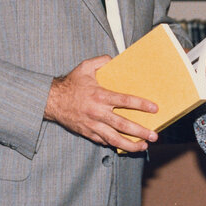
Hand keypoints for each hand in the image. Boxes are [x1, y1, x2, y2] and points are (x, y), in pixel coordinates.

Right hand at [43, 55, 158, 151]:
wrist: (51, 101)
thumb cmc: (69, 84)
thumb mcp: (85, 67)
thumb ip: (102, 61)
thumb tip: (115, 59)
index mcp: (100, 96)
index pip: (126, 101)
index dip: (142, 105)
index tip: (154, 109)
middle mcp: (98, 112)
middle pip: (123, 125)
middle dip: (140, 132)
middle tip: (154, 135)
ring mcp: (93, 125)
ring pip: (114, 139)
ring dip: (130, 145)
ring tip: (143, 146)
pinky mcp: (87, 133)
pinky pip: (103, 141)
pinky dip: (115, 144)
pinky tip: (124, 145)